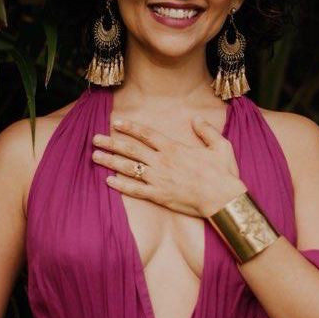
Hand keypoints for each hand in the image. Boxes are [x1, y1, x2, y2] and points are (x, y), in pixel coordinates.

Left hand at [91, 116, 246, 217]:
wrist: (223, 199)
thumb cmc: (223, 173)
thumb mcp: (220, 146)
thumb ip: (206, 130)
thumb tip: (197, 118)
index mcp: (174, 148)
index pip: (146, 134)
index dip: (130, 127)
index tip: (116, 123)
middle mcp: (163, 162)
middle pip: (131, 150)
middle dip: (112, 143)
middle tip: (95, 139)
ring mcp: (159, 180)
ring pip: (129, 168)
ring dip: (111, 162)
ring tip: (96, 156)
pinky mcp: (160, 196)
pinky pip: (136, 190)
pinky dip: (121, 185)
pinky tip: (108, 181)